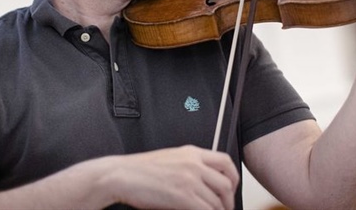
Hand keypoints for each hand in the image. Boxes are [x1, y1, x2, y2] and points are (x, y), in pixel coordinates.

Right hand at [108, 145, 238, 209]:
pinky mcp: (183, 196)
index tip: (231, 189)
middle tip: (224, 208)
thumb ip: (189, 165)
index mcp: (191, 152)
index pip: (225, 161)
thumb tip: (204, 182)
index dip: (233, 178)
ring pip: (218, 201)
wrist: (122, 175)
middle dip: (229, 201)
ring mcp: (189, 180)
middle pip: (227, 184)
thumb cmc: (140, 170)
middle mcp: (194, 164)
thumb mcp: (170, 159)